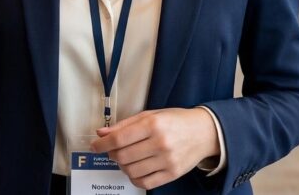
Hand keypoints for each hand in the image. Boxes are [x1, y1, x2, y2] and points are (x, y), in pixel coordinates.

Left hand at [90, 108, 219, 188]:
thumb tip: (101, 133)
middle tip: (112, 150)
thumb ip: (125, 125)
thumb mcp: (150, 115)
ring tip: (126, 158)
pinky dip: (134, 178)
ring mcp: (167, 161)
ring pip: (131, 171)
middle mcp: (160, 143)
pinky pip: (144, 183)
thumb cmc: (175, 120)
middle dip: (111, 154)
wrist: (204, 132)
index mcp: (153, 125)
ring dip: (122, 166)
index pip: (119, 139)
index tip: (95, 146)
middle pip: (122, 156)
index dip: (102, 144)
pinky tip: (136, 169)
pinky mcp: (172, 174)